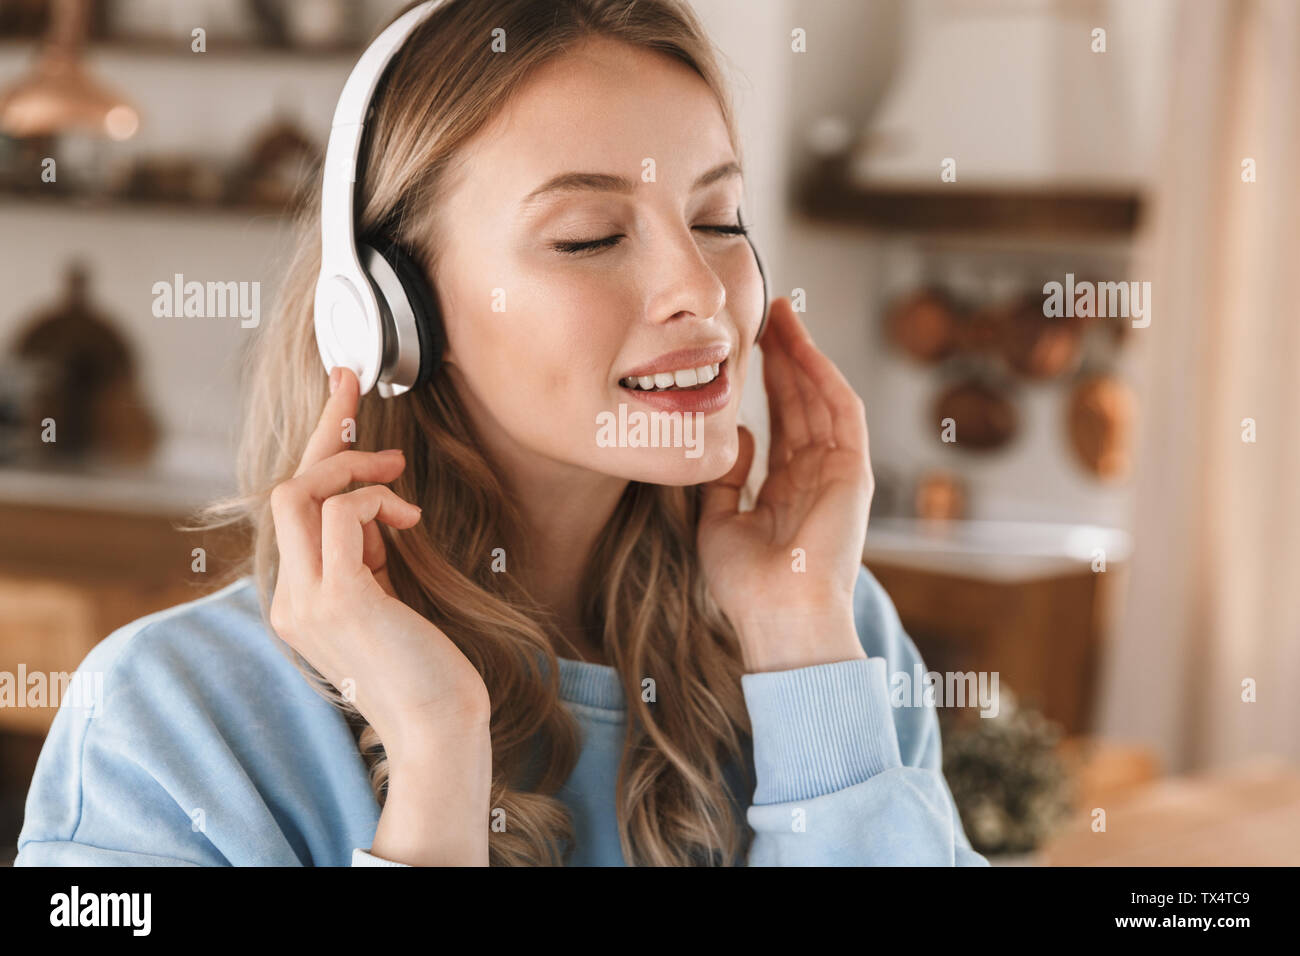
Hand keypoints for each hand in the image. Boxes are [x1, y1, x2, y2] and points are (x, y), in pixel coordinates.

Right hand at [268, 366, 490, 760]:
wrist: (439, 727)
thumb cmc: (424, 667)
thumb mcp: (384, 600)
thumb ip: (364, 556)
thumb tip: (370, 507)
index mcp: (296, 601)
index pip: (291, 513)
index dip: (313, 450)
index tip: (341, 395)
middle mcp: (289, 600)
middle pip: (283, 490)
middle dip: (323, 434)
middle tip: (356, 390)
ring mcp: (305, 601)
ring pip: (299, 493)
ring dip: (354, 470)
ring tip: (399, 478)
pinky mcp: (339, 598)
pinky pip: (344, 513)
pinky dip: (377, 500)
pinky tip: (409, 519)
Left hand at [699, 298, 873, 672]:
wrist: (777, 615)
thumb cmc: (745, 583)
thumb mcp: (719, 521)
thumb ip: (726, 478)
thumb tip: (738, 434)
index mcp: (787, 489)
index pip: (781, 422)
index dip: (767, 382)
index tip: (747, 346)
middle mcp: (816, 476)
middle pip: (803, 402)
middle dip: (785, 356)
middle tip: (767, 313)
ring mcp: (837, 472)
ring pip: (822, 398)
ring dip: (803, 356)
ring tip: (782, 316)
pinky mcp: (853, 472)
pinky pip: (841, 413)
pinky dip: (823, 377)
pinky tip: (802, 348)